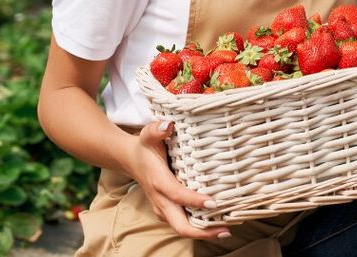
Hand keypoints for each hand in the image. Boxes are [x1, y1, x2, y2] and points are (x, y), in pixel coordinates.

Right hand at [125, 121, 230, 239]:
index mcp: (159, 182)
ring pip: (182, 228)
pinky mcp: (167, 210)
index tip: (214, 203)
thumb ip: (156, 129)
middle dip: (202, 231)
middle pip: (180, 226)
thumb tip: (168, 125)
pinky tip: (217, 223)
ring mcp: (163, 208)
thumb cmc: (144, 147)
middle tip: (226, 230)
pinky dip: (198, 226)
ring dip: (203, 231)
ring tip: (226, 229)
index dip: (195, 201)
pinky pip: (182, 223)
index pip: (178, 195)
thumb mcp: (148, 135)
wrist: (130, 159)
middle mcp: (161, 200)